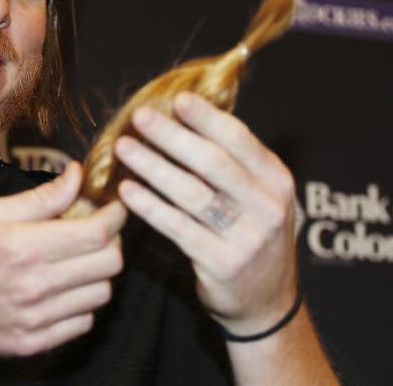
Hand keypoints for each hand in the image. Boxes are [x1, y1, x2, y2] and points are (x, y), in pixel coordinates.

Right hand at [0, 161, 126, 357]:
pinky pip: (83, 322)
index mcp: (22, 246)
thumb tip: (78, 175)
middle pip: (108, 265)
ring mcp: (35, 319)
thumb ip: (42, 197)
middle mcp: (33, 286)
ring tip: (77, 258)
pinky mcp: (34, 343)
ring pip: (102, 294)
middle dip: (112, 241)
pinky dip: (82, 301)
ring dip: (98, 272)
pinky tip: (63, 286)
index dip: (115, 215)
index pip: (95, 233)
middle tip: (97, 229)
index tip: (116, 205)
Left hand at [115, 91, 296, 335]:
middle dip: (172, 137)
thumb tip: (184, 115)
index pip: (239, 139)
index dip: (206, 118)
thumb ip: (231, 160)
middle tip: (139, 118)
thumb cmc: (250, 232)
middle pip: (213, 163)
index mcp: (276, 179)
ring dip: (153, 167)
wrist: (266, 300)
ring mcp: (247, 238)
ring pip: (192, 194)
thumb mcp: (257, 194)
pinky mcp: (222, 264)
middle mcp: (267, 206)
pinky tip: (126, 190)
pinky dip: (150, 206)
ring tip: (124, 148)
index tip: (177, 99)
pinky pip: (178, 228)